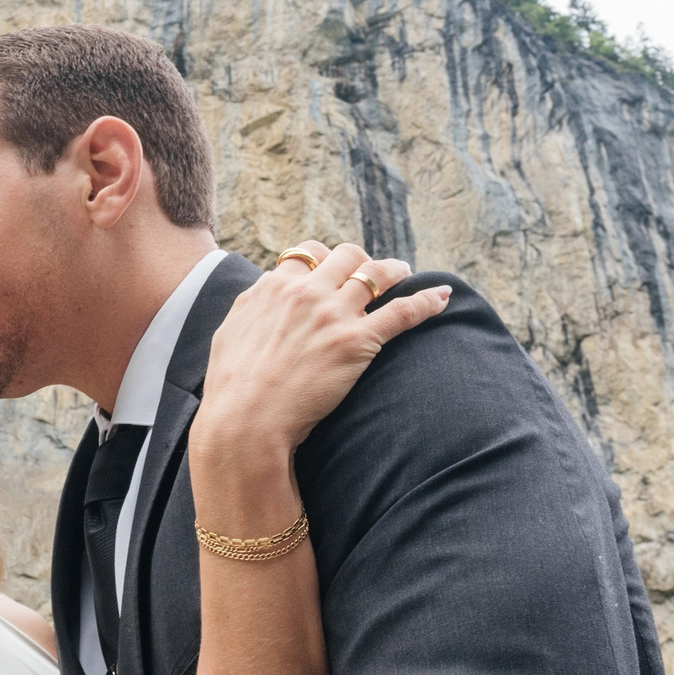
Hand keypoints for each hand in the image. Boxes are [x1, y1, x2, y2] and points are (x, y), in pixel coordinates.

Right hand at [197, 242, 449, 454]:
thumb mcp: (231, 332)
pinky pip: (403, 311)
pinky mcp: (357, 341)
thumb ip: (252, 307)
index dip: (323, 259)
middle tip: (372, 273)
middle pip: (346, 256)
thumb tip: (262, 298)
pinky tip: (442, 297)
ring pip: (377, 273)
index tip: (332, 269)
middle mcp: (305, 292)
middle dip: (361, 260)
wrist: (246, 420)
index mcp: (273, 287)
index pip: (306, 254)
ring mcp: (333, 314)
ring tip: (406, 273)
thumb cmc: (232, 388)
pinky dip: (427, 301)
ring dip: (396, 270)